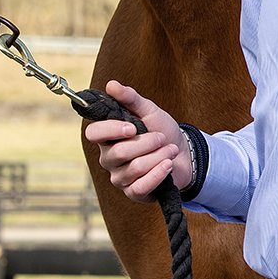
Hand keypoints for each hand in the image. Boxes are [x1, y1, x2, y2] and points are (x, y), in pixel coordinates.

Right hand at [82, 80, 194, 201]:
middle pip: (119, 152)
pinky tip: (168, 165)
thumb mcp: (149, 111)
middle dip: (147, 142)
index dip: (111, 130)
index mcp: (108, 137)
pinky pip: (141, 186)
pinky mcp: (133, 193)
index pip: (93, 134)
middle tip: (161, 137)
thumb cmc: (162, 131)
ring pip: (135, 167)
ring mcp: (120, 177)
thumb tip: (111, 85)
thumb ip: (130, 98)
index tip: (132, 127)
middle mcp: (109, 158)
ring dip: (159, 156)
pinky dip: (159, 173)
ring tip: (170, 150)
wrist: (184, 154)